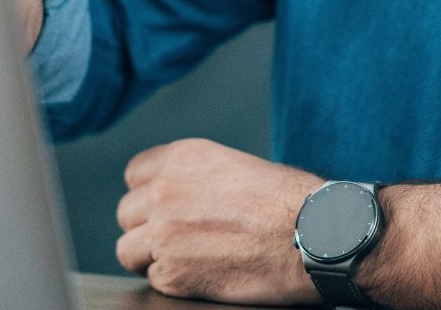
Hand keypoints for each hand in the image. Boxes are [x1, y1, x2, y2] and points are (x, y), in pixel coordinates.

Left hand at [114, 138, 322, 304]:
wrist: (313, 236)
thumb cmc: (290, 201)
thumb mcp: (235, 166)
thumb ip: (195, 177)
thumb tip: (180, 193)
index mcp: (181, 158)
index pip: (134, 174)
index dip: (148, 193)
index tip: (163, 206)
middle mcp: (164, 192)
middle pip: (126, 213)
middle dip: (146, 226)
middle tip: (176, 237)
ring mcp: (164, 234)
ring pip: (128, 250)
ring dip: (151, 256)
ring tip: (184, 259)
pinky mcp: (173, 274)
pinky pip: (153, 278)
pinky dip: (173, 281)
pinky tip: (203, 274)